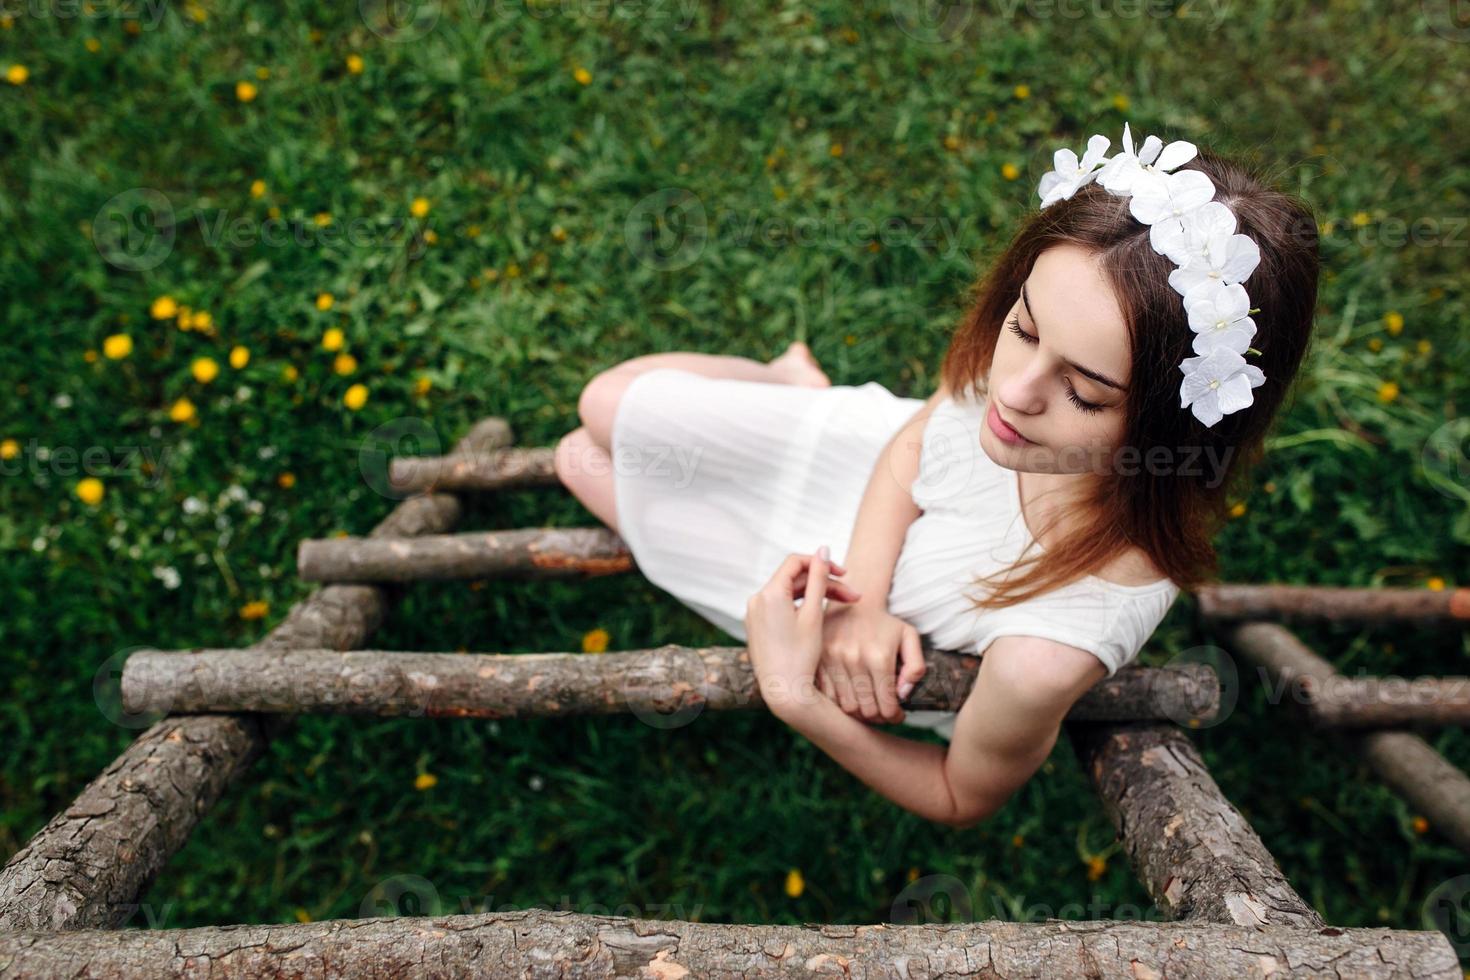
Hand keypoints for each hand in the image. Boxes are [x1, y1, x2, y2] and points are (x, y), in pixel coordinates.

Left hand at [745, 545, 861, 719]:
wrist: (784, 692)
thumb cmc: (801, 656)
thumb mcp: (814, 614)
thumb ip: (818, 579)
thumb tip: (822, 548)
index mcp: (769, 593)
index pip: (796, 562)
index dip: (822, 563)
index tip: (845, 575)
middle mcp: (756, 600)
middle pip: (794, 579)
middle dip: (824, 584)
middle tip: (854, 597)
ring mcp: (754, 614)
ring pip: (789, 594)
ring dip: (815, 596)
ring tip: (844, 607)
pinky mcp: (757, 627)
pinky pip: (780, 608)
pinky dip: (801, 608)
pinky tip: (821, 618)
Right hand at [817, 600, 925, 723]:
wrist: (851, 605)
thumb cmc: (883, 624)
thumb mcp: (909, 637)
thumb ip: (915, 667)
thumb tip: (903, 694)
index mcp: (879, 656)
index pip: (887, 705)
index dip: (894, 716)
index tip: (897, 715)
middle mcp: (854, 659)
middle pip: (867, 711)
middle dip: (878, 717)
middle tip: (883, 713)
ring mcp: (833, 661)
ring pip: (847, 707)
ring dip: (859, 714)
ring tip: (868, 707)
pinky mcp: (818, 662)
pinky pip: (828, 697)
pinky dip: (840, 704)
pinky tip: (851, 697)